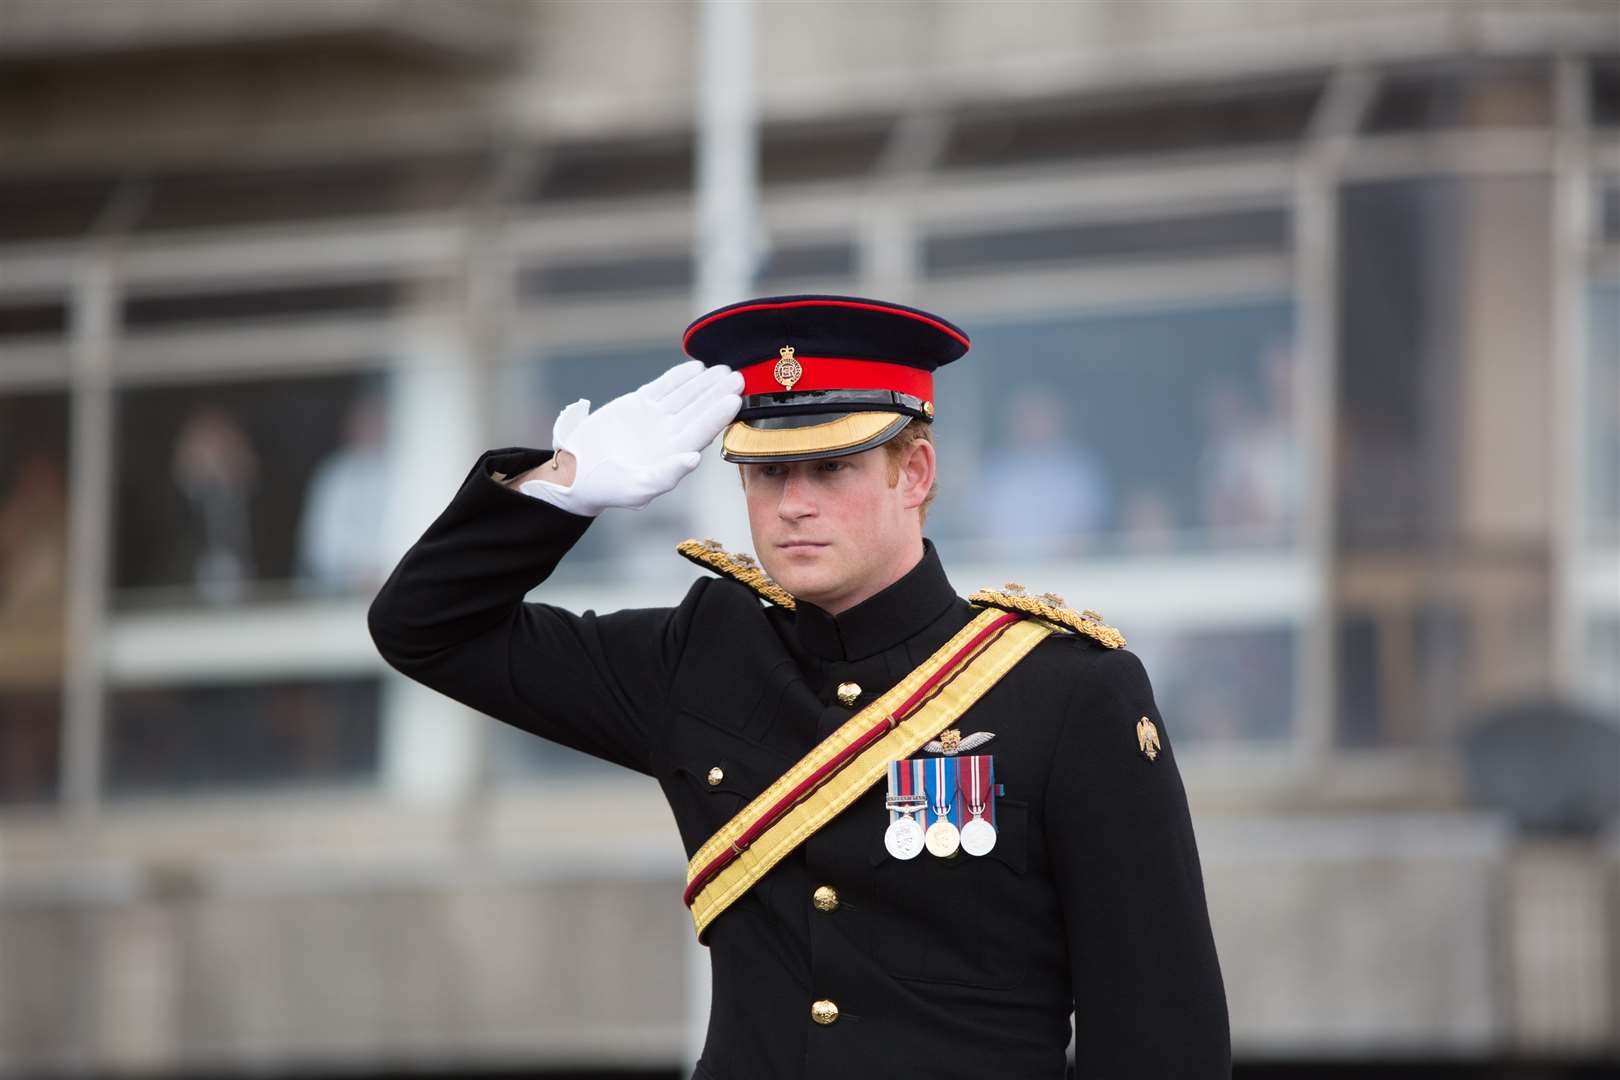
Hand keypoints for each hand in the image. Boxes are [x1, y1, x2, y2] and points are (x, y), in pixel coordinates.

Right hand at [521, 359, 742, 515]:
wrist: (577, 472)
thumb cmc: (609, 488)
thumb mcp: (638, 488)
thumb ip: (667, 475)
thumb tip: (694, 459)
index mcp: (674, 454)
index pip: (703, 431)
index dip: (719, 415)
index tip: (735, 400)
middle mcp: (669, 434)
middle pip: (699, 410)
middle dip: (718, 394)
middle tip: (738, 377)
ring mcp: (655, 417)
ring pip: (685, 395)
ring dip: (703, 382)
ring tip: (722, 369)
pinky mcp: (638, 404)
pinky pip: (663, 387)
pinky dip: (678, 377)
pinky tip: (696, 368)